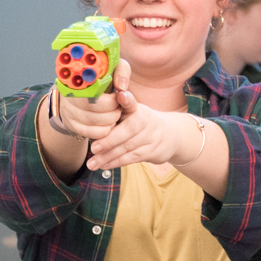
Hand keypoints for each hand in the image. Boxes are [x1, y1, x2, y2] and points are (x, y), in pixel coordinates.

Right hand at [55, 59, 130, 140]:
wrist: (83, 91)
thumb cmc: (102, 78)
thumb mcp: (113, 68)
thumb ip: (122, 71)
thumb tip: (121, 88)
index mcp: (78, 79)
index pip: (93, 94)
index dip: (110, 100)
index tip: (118, 97)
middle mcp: (69, 95)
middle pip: (94, 109)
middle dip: (113, 110)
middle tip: (119, 107)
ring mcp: (68, 111)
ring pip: (94, 122)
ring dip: (111, 120)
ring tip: (115, 114)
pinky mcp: (71, 125)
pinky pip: (92, 133)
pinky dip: (105, 130)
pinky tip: (108, 123)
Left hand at [85, 86, 200, 170]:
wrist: (171, 134)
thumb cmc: (142, 123)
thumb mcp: (132, 113)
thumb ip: (115, 113)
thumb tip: (90, 117)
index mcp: (137, 109)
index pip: (132, 103)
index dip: (127, 100)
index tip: (121, 95)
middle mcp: (145, 120)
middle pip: (128, 130)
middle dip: (109, 141)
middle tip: (93, 148)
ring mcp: (150, 136)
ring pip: (128, 147)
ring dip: (108, 156)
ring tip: (92, 163)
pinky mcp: (152, 151)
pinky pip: (132, 158)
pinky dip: (116, 162)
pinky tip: (104, 165)